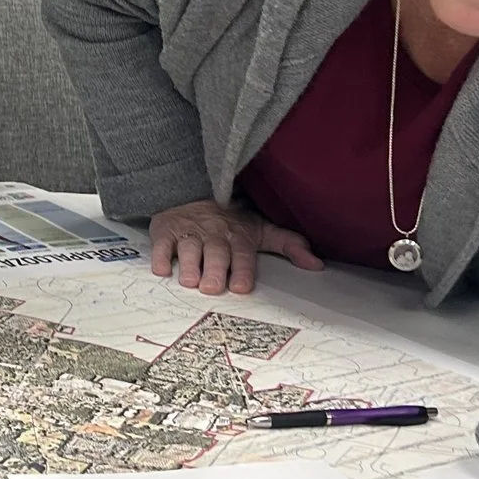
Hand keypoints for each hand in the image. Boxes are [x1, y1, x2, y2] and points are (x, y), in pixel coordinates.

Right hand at [148, 198, 322, 294]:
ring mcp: (188, 232)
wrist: (193, 191)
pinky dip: (161, 256)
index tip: (241, 286)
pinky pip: (161, 244)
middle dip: (215, 269)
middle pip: (215, 253)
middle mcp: (213, 234)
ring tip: (190, 281)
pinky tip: (162, 269)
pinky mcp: (165, 231)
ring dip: (188, 265)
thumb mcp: (261, 228)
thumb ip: (289, 245)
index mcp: (238, 235)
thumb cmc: (229, 219)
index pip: (242, 253)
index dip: (242, 269)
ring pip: (188, 249)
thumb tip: (317, 265)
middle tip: (213, 287)